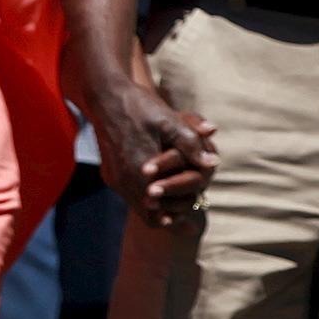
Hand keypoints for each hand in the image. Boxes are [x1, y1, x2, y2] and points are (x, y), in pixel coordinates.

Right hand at [83, 63, 218, 227]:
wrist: (107, 96)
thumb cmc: (140, 106)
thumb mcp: (169, 121)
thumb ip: (190, 143)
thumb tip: (212, 162)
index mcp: (140, 173)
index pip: (158, 213)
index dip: (176, 219)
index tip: (190, 221)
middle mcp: (124, 181)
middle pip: (147, 214)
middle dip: (168, 215)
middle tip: (186, 217)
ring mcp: (114, 178)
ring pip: (136, 205)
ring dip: (155, 206)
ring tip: (174, 206)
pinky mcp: (108, 173)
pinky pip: (127, 193)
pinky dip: (142, 196)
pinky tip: (156, 187)